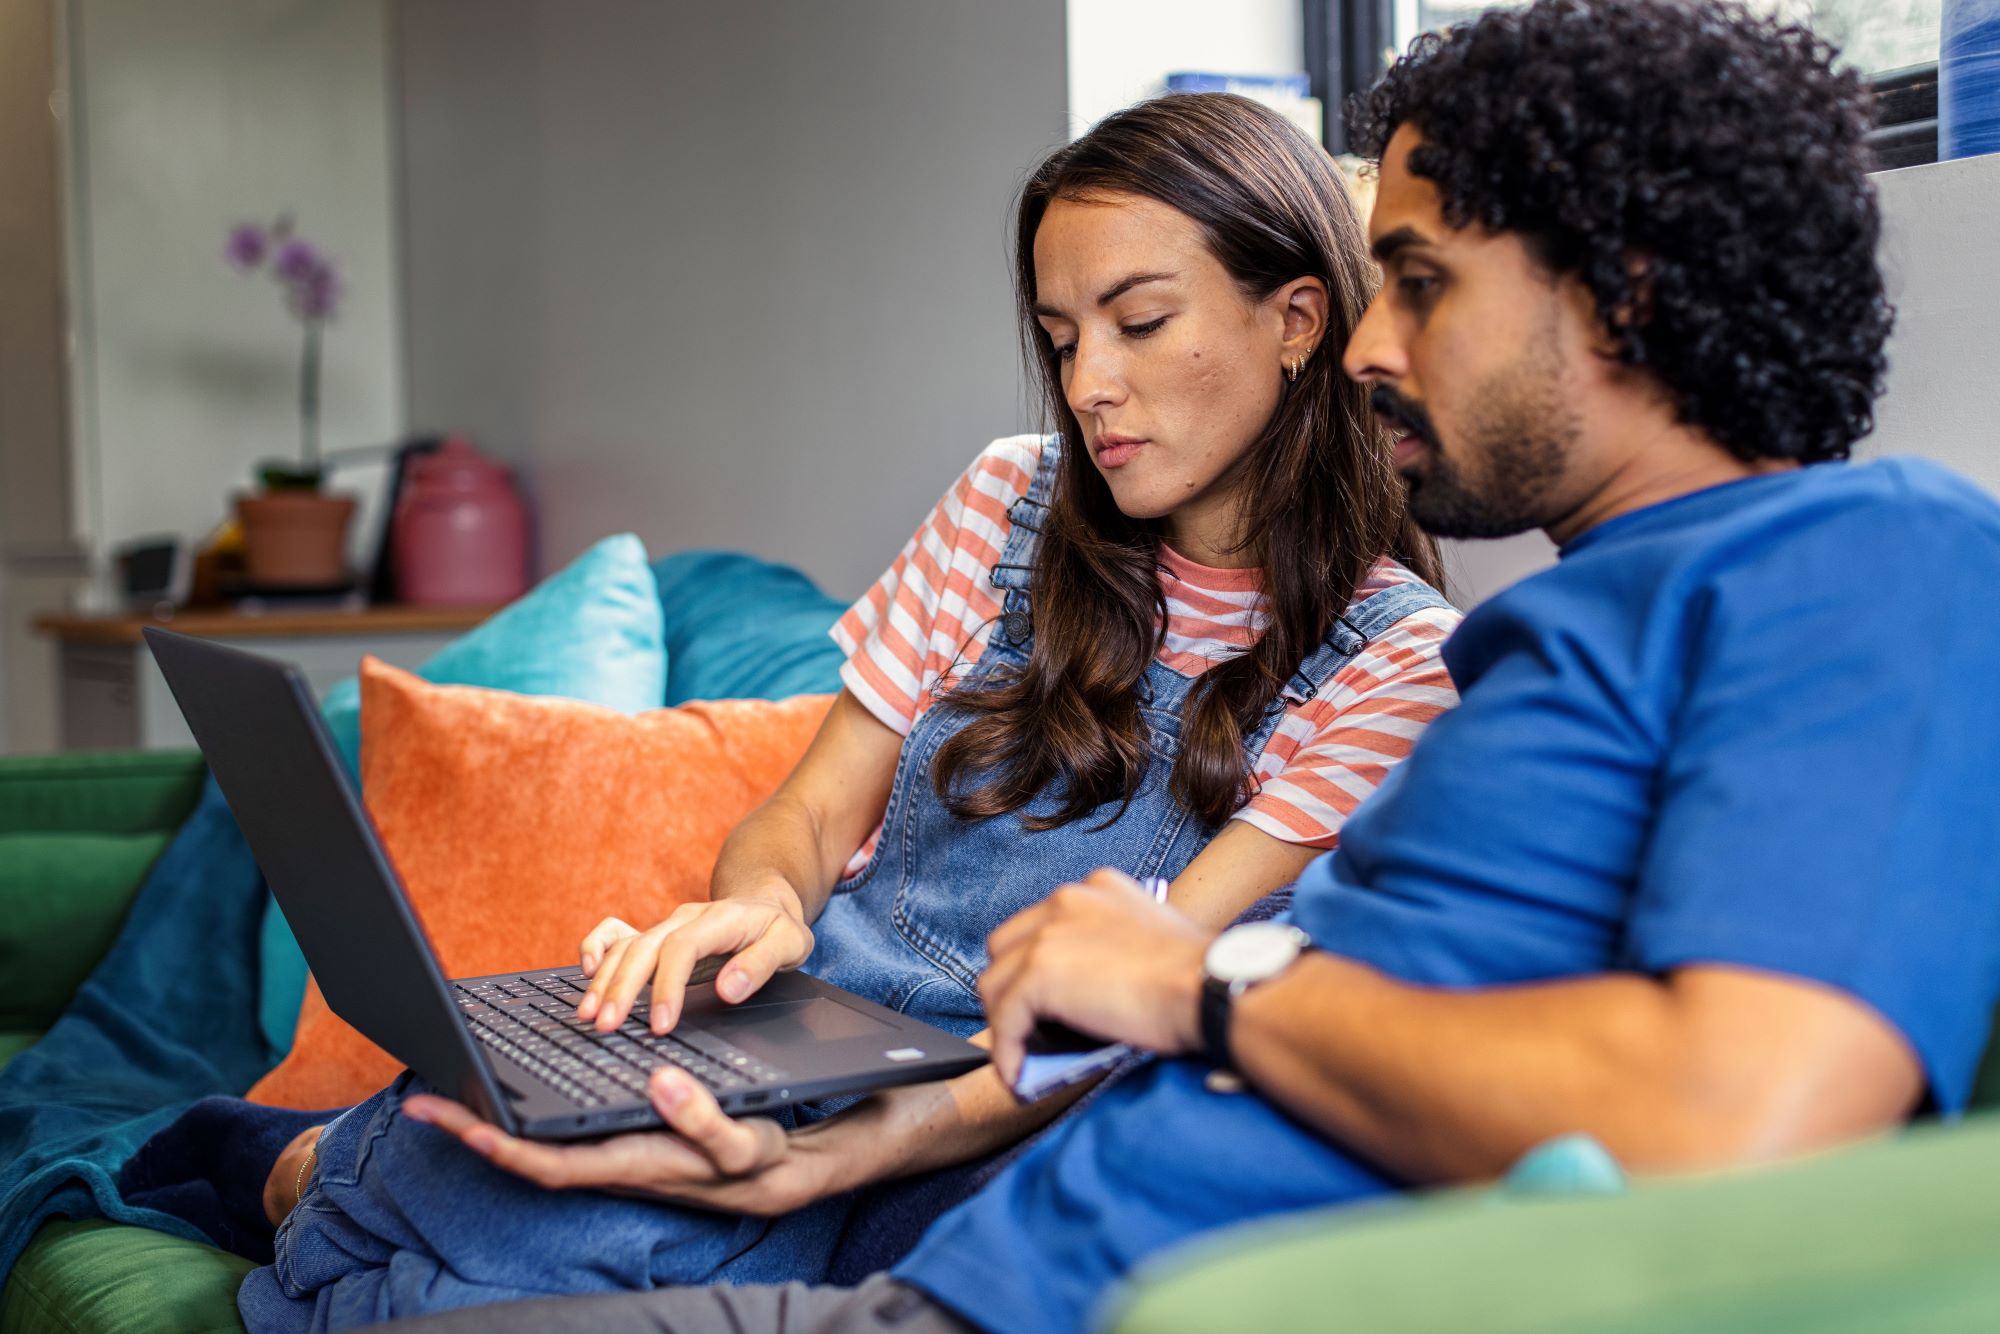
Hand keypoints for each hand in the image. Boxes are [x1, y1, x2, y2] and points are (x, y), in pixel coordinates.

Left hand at [401, 1068, 827, 1215]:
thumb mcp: (741, 1140)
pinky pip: (552, 1134)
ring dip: (487, 1124)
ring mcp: (606, 1156)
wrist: (771, 1176)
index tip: (461, 1125)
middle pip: (523, 1155)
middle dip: (470, 1131)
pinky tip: (504, 1097)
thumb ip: (704, 1117)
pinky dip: (519, 1117)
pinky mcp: (612, 1143)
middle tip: (420, 1103)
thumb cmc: (754, 1158)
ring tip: (445, 1094)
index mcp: (630, 1162)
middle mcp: (607, 1164)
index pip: (550, 1162)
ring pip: (533, 1144)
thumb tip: (660, 1080)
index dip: (503, 1147)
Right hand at [576, 884, 814, 1033]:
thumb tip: (729, 988)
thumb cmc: (777, 928)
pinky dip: (597, 948)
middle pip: (645, 947)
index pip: (683, 948)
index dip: (667, 985)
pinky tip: (585, 971)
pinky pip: (618, 935)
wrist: (765, 903)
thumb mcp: (790, 943)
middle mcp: (685, 918)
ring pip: (627, 946)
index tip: (660, 1023)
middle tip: (607, 1025)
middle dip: (622, 987)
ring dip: (604, 979)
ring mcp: (666, 925)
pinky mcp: (656, 936)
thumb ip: (762, 964)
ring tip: (588, 1015)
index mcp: (719, 918)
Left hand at [980, 869, 1213, 1087]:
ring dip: (1007, 1022)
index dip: (1035, 969)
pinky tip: (1021, 1076)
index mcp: (1095, 889)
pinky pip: (1005, 1019)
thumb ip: (1108, 953)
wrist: (1210, 988)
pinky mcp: (1039, 972)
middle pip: (1006, 948)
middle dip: (1011, 990)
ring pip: (995, 983)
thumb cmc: (1197, 978)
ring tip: (1024, 1056)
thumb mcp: (1149, 943)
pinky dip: (1008, 1052)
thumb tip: (1079, 997)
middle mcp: (1067, 900)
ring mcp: (1049, 934)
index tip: (1043, 1004)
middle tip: (1030, 1029)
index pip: (1040, 927)